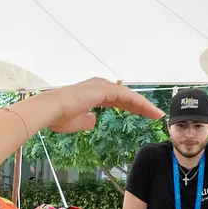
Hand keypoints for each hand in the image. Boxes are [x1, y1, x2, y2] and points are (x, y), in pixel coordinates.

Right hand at [43, 78, 163, 134]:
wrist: (50, 110)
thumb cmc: (59, 117)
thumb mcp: (77, 123)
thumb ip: (87, 121)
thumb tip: (93, 120)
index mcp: (92, 93)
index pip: (117, 100)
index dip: (131, 107)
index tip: (143, 115)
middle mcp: (99, 86)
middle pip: (126, 96)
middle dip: (141, 106)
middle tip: (155, 115)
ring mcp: (102, 85)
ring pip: (129, 95)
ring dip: (144, 105)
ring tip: (157, 115)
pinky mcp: (104, 89)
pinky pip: (127, 96)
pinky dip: (139, 103)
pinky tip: (148, 110)